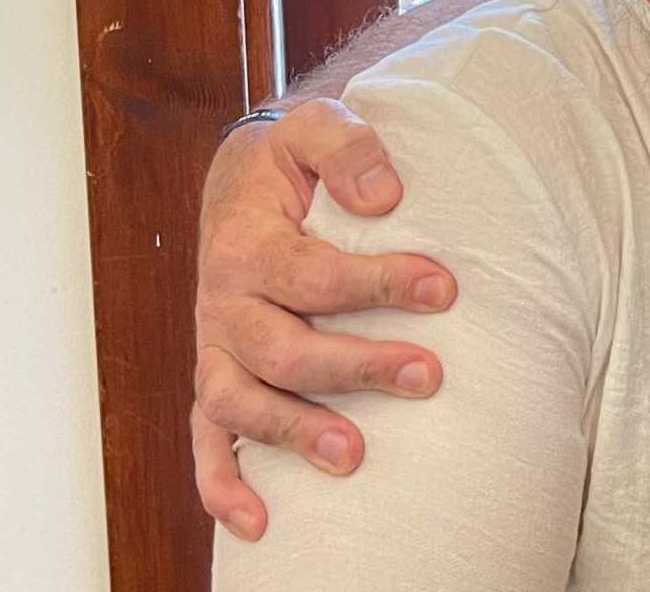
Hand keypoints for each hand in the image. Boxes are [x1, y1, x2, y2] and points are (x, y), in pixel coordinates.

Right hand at [193, 98, 456, 540]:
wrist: (241, 181)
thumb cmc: (290, 161)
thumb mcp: (315, 127)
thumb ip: (348, 148)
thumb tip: (386, 194)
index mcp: (248, 243)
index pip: (314, 275)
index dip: (379, 284)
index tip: (444, 289)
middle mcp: (225, 303)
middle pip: (283, 350)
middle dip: (357, 367)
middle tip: (428, 374)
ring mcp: (218, 348)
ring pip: (241, 403)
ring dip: (295, 433)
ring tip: (355, 456)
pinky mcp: (217, 378)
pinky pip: (205, 442)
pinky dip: (223, 486)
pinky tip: (259, 522)